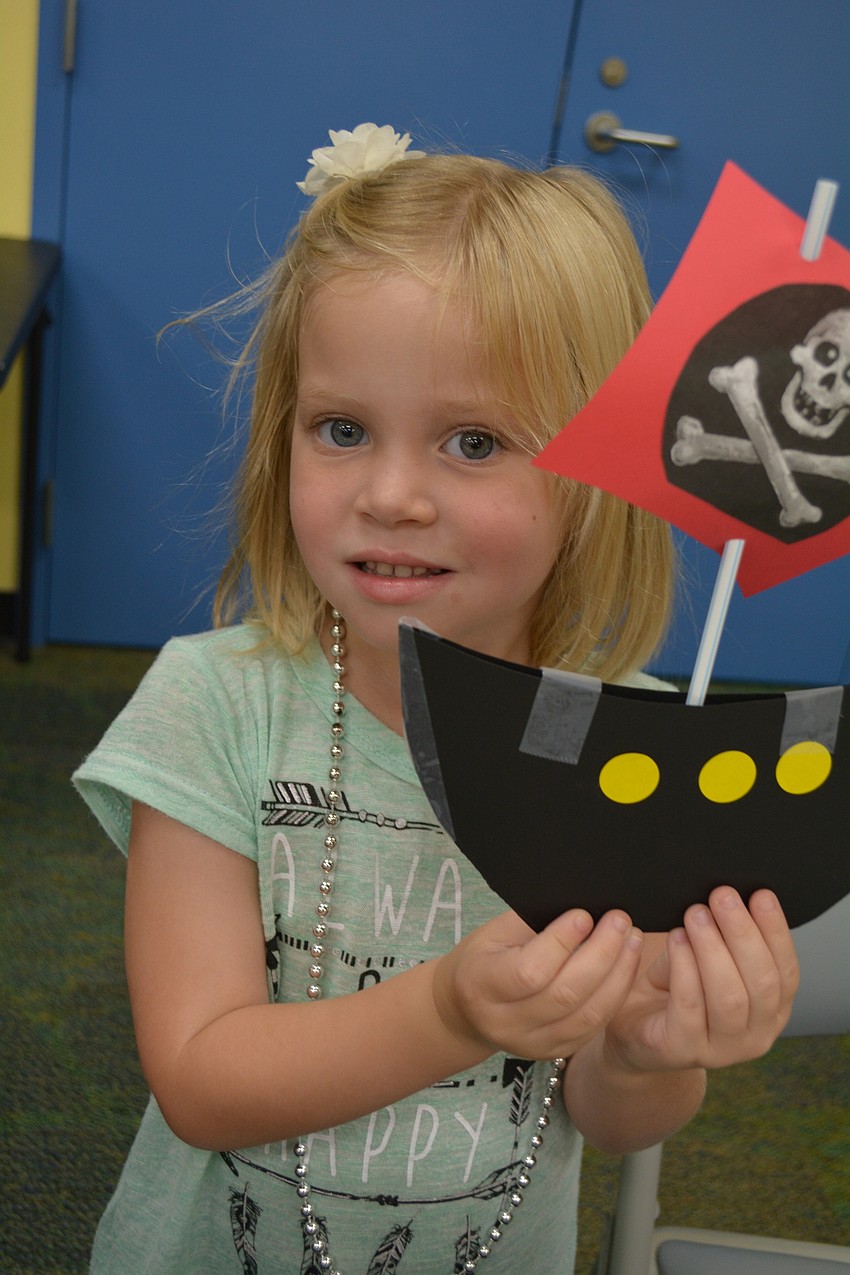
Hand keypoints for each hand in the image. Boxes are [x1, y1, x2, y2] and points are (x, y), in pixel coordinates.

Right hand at [433, 907, 644, 1060]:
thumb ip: (532, 921)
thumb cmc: (482, 959)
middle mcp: (506, 1023)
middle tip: (619, 920)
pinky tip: (625, 966)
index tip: (583, 914)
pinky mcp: (556, 1051)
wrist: (465, 1010)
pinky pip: (594, 1026)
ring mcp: (532, 1044)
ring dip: (617, 974)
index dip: (561, 942)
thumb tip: (580, 902)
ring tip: (631, 939)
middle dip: (601, 954)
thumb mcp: (492, 933)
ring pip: (587, 1015)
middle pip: (565, 995)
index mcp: (482, 986)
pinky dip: (615, 994)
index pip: (529, 971)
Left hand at [603, 887, 799, 1074]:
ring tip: (696, 914)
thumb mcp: (705, 959)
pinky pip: (689, 1005)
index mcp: (771, 1010)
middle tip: (722, 896)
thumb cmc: (674, 988)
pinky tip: (677, 938)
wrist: (634, 1030)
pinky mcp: (683, 1050)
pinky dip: (685, 966)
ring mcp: (722, 1050)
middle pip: (762, 983)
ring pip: (729, 996)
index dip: (776, 932)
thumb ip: (721, 937)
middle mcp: (756, 1036)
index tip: (760, 895)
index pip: (786, 971)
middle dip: (743, 933)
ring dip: (713, 948)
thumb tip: (726, 895)